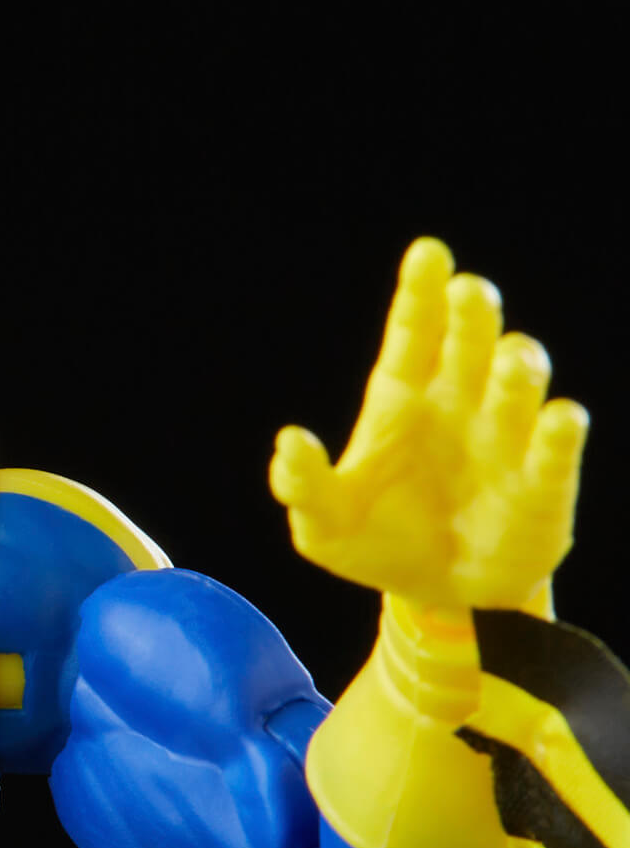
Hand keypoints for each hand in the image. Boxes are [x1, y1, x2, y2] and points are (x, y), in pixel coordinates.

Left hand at [269, 236, 587, 612]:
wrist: (435, 594)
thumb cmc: (376, 542)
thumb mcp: (323, 524)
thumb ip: (303, 484)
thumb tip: (289, 442)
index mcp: (403, 400)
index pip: (413, 335)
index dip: (420, 295)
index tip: (427, 253)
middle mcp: (460, 403)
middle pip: (469, 346)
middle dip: (472, 317)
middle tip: (467, 292)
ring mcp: (505, 437)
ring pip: (517, 385)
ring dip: (516, 369)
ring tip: (510, 357)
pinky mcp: (542, 482)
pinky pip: (554, 449)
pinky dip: (558, 432)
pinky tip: (557, 418)